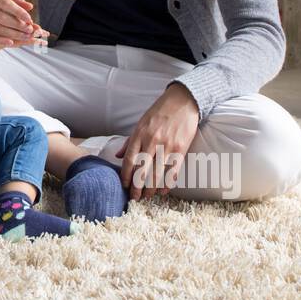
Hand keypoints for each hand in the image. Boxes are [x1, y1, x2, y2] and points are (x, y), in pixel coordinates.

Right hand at [0, 0, 38, 47]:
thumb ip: (16, 0)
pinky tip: (11, 43)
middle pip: (2, 18)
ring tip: (25, 37)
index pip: (6, 4)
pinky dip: (0, 41)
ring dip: (13, 34)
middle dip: (18, 25)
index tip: (30, 19)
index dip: (18, 12)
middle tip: (30, 30)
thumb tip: (30, 7)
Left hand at [116, 82, 199, 200]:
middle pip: (141, 170)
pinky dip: (168, 183)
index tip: (124, 185)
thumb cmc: (159, 112)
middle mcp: (151, 141)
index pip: (129, 160)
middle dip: (136, 186)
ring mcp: (166, 146)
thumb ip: (129, 141)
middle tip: (134, 198)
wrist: (182, 102)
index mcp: (139, 134)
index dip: (125, 175)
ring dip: (151, 188)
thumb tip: (117, 156)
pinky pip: (173, 170)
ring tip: (148, 197)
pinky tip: (163, 191)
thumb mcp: (140, 123)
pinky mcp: (180, 148)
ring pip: (157, 173)